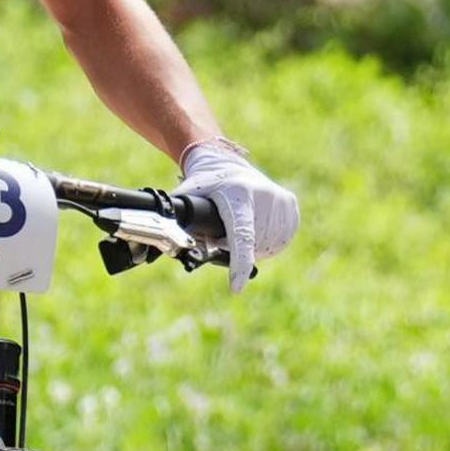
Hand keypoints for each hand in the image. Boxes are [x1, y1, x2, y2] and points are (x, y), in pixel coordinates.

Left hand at [177, 140, 300, 285]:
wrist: (227, 161)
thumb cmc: (204, 184)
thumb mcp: (188, 196)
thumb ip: (177, 218)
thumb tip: (159, 240)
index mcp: (238, 195)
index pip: (241, 236)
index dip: (239, 264)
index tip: (236, 288)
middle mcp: (264, 196)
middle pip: (252, 246)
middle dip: (235, 250)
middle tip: (222, 236)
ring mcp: (281, 201)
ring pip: (268, 247)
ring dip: (253, 248)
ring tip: (238, 228)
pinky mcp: (291, 205)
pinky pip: (281, 239)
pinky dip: (268, 242)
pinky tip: (256, 227)